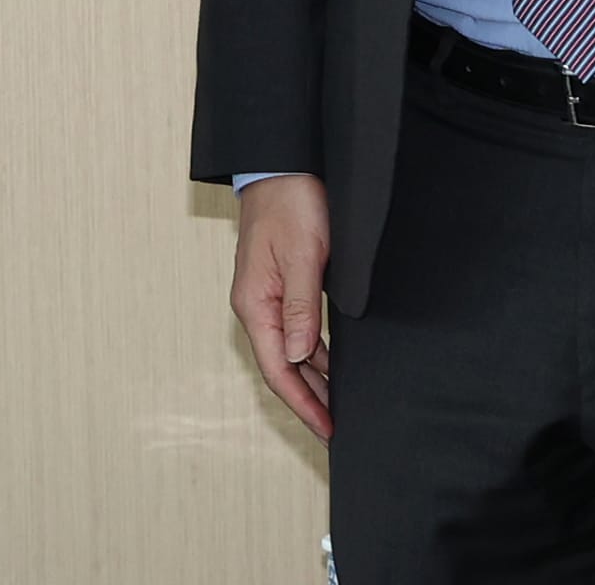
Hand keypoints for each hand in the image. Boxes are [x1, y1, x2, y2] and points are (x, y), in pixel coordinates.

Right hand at [231, 176, 333, 439]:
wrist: (282, 166)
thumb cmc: (292, 203)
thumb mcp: (304, 255)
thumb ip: (300, 306)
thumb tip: (298, 355)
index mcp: (255, 303)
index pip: (277, 368)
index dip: (302, 403)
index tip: (327, 428)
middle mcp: (256, 306)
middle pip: (281, 367)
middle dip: (308, 401)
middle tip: (336, 429)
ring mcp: (266, 298)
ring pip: (289, 353)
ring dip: (313, 381)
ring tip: (340, 406)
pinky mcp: (280, 287)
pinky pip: (295, 332)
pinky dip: (314, 356)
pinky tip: (333, 367)